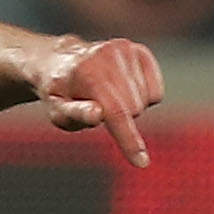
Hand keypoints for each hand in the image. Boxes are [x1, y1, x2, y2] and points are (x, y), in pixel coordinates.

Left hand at [33, 34, 164, 167]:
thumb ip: (76, 114)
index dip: (129, 139)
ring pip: (147, 101)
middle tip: (97, 108)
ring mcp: (126, 50)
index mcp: (87, 73)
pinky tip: (120, 89)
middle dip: (120, 118)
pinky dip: (142, 96)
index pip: (116, 112)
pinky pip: (156, 92)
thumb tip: (98, 115)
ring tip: (106, 96)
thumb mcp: (57, 111)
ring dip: (130, 107)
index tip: (141, 162)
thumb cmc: (59, 94)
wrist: (61, 63)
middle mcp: (109, 55)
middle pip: (135, 109)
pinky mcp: (139, 51)